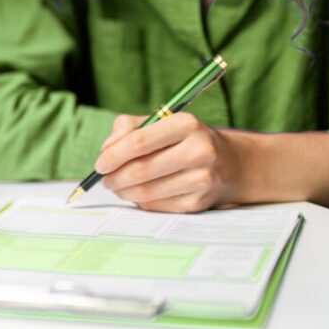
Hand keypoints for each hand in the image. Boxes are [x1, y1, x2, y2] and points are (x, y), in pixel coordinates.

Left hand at [95, 113, 238, 212]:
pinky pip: (156, 206)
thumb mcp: (160, 122)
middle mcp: (199, 150)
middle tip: (105, 180)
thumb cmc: (183, 140)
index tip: (99, 165)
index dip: (113, 156)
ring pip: (146, 192)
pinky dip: (140, 201)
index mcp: (186, 124)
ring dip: (124, 192)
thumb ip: (128, 129)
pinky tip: (139, 193)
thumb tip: (106, 152)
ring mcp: (202, 179)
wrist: (229, 164)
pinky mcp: (199, 203)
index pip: (139, 141)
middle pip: (141, 169)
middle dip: (114, 178)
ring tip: (118, 187)